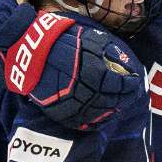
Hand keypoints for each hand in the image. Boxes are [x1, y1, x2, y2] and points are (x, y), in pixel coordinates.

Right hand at [0, 4, 145, 129]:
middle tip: (129, 96)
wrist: (27, 51)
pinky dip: (92, 122)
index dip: (130, 84)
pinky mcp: (58, 110)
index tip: (134, 81)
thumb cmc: (58, 40)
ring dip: (111, 111)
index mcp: (92, 70)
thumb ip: (105, 50)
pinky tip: (100, 118)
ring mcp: (69, 101)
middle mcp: (83, 88)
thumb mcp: (86, 39)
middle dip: (123, 98)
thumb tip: (122, 60)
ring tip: (117, 107)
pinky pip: (79, 121)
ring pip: (97, 112)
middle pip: (111, 100)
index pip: (120, 84)